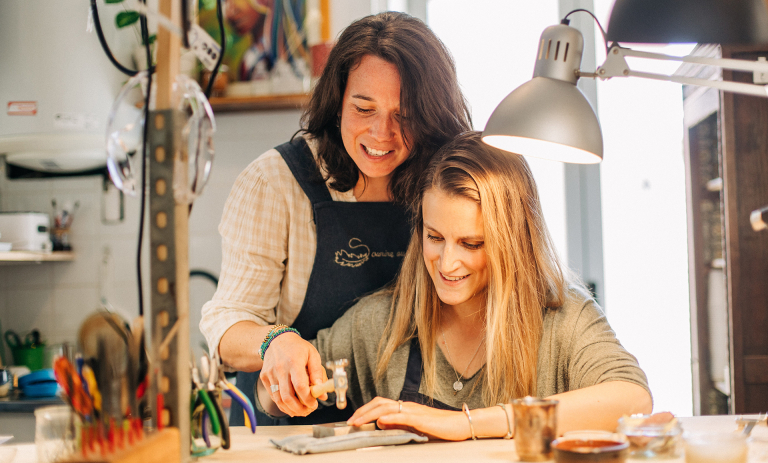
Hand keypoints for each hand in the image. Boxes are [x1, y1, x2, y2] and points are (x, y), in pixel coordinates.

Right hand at [259, 332, 327, 416]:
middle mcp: (280, 369)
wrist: (277, 339)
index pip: (300, 386)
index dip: (307, 399)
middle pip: (288, 396)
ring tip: (301, 411)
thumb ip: (318, 373)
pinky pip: (273, 396)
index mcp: (294, 362)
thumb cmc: (297, 347)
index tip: (314, 404)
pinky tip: (291, 406)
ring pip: (279, 399)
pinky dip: (282, 404)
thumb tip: (322, 393)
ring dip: (290, 409)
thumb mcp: (312, 355)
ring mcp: (270, 374)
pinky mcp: (264, 377)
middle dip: (299, 409)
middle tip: (308, 410)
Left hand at [347, 397, 470, 440]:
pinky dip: (390, 418)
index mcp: (405, 408)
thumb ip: (398, 424)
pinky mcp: (421, 419)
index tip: (354, 420)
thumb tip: (381, 423)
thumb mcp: (414, 427)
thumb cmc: (440, 427)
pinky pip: (403, 416)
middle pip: (380, 403)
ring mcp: (414, 411)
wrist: (459, 424)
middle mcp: (407, 406)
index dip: (365, 410)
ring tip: (358, 422)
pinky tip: (381, 421)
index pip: (380, 405)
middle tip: (350, 421)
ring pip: (387, 408)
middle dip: (362, 411)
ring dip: (369, 414)